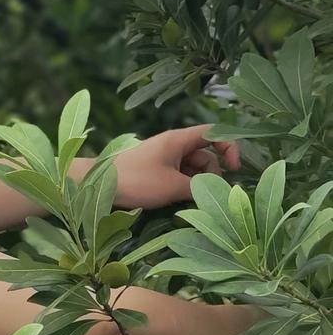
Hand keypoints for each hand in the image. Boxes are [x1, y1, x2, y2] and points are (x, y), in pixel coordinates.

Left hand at [113, 125, 241, 209]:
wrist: (100, 184)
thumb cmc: (136, 180)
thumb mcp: (173, 186)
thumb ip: (200, 188)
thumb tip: (219, 194)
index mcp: (177, 140)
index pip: (213, 133)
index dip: (229, 147)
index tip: (235, 168)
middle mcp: (173, 145)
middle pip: (205, 155)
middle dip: (211, 175)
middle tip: (202, 194)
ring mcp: (165, 158)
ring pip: (193, 169)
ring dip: (196, 184)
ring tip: (185, 199)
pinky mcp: (157, 170)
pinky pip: (180, 176)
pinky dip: (184, 187)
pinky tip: (178, 200)